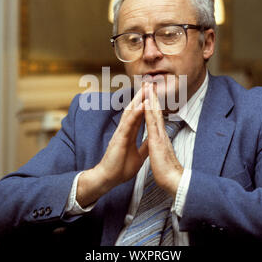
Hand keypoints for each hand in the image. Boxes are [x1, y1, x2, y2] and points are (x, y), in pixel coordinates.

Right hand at [76, 85, 148, 206]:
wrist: (109, 179)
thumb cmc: (120, 168)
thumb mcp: (138, 156)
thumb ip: (144, 146)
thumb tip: (152, 140)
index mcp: (130, 133)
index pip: (139, 115)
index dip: (146, 103)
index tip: (152, 93)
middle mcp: (125, 130)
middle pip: (134, 109)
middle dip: (142, 95)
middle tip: (149, 83)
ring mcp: (121, 132)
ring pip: (131, 111)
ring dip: (139, 99)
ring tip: (146, 87)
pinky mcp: (119, 137)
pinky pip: (129, 122)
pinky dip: (136, 112)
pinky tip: (143, 103)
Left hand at [144, 84, 183, 197]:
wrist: (173, 180)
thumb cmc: (167, 170)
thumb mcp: (161, 154)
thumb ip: (160, 146)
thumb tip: (159, 142)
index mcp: (160, 136)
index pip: (155, 117)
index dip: (152, 104)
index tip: (149, 92)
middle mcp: (161, 133)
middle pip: (156, 110)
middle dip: (153, 96)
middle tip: (150, 81)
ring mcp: (160, 135)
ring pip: (155, 113)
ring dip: (151, 98)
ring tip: (149, 85)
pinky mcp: (157, 140)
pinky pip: (152, 123)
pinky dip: (150, 111)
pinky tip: (148, 101)